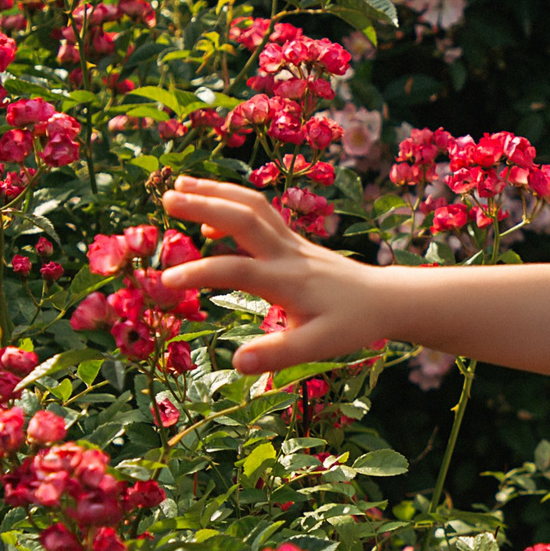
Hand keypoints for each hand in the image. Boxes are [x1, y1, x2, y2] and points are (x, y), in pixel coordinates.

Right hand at [157, 178, 382, 374]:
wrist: (384, 299)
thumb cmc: (351, 324)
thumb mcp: (318, 346)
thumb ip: (278, 355)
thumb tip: (236, 363)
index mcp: (287, 281)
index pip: (236, 270)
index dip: (200, 273)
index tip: (165, 282)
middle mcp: (287, 254)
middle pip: (243, 218)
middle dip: (204, 205)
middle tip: (165, 200)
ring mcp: (291, 242)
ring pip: (252, 205)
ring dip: (216, 192)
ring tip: (179, 187)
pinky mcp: (293, 240)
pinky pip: (260, 212)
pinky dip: (232, 205)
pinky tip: (210, 222)